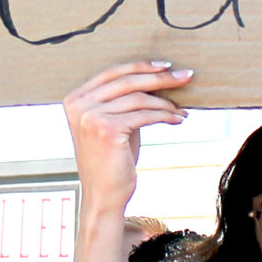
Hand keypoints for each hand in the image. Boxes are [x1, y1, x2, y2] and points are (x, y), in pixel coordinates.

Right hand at [64, 65, 190, 261]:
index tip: (166, 66)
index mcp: (76, 99)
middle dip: (160, 78)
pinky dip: (165, 115)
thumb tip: (157, 78)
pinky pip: (144, 115)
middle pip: (128, 81)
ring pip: (139, 98)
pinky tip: (177, 119)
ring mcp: (90, 116)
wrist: (104, 196)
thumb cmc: (112, 161)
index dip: (141, 66)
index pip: (113, 72)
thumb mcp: (113, 124)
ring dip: (166, 102)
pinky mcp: (107, 129)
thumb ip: (124, 101)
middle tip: (185, 76)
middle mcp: (79, 104)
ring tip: (181, 109)